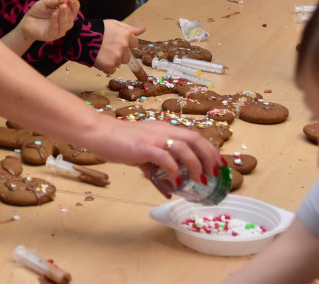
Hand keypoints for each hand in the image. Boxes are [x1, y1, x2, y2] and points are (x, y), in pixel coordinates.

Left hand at [19, 0, 79, 42]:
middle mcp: (64, 23)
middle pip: (71, 17)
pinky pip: (55, 29)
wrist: (26, 22)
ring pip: (65, 24)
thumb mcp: (45, 3)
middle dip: (69, 10)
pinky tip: (54, 14)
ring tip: (61, 7)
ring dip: (64, 15)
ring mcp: (58, 31)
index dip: (74, 4)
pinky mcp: (51, 36)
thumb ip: (54, 1)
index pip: (74, 10)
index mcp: (65, 14)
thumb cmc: (38, 12)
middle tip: (64, 3)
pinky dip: (55, 21)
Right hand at [82, 117, 222, 191]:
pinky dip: (174, 171)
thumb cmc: (119, 142)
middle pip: (195, 139)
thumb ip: (155, 169)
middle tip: (215, 173)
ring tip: (200, 180)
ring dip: (196, 165)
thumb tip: (168, 190)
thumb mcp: (142, 155)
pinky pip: (165, 159)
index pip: (194, 136)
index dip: (209, 149)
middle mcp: (163, 130)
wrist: (99, 133)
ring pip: (184, 148)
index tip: (219, 163)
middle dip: (209, 156)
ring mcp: (154, 138)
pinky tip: (174, 182)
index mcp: (165, 129)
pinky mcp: (144, 148)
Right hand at [92, 20, 145, 74]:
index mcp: (127, 35)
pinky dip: (106, 67)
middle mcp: (124, 46)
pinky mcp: (110, 65)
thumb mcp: (114, 24)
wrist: (81, 37)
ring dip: (113, 60)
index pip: (134, 44)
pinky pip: (112, 69)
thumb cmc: (96, 29)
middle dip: (120, 54)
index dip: (125, 44)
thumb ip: (130, 28)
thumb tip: (143, 29)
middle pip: (127, 56)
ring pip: (120, 63)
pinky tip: (100, 59)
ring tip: (102, 53)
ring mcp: (118, 56)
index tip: (117, 43)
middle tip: (107, 48)